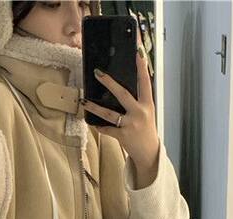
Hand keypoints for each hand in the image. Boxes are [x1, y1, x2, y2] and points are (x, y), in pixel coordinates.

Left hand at [81, 29, 159, 182]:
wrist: (148, 153)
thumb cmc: (146, 130)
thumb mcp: (147, 113)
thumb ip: (138, 100)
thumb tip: (121, 86)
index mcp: (147, 104)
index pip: (145, 82)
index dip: (142, 66)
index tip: (137, 51)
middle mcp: (140, 113)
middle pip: (123, 94)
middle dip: (109, 83)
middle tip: (98, 72)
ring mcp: (131, 125)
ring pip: (109, 114)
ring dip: (95, 107)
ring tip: (84, 101)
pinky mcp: (123, 136)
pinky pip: (107, 129)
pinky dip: (100, 126)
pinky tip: (93, 123)